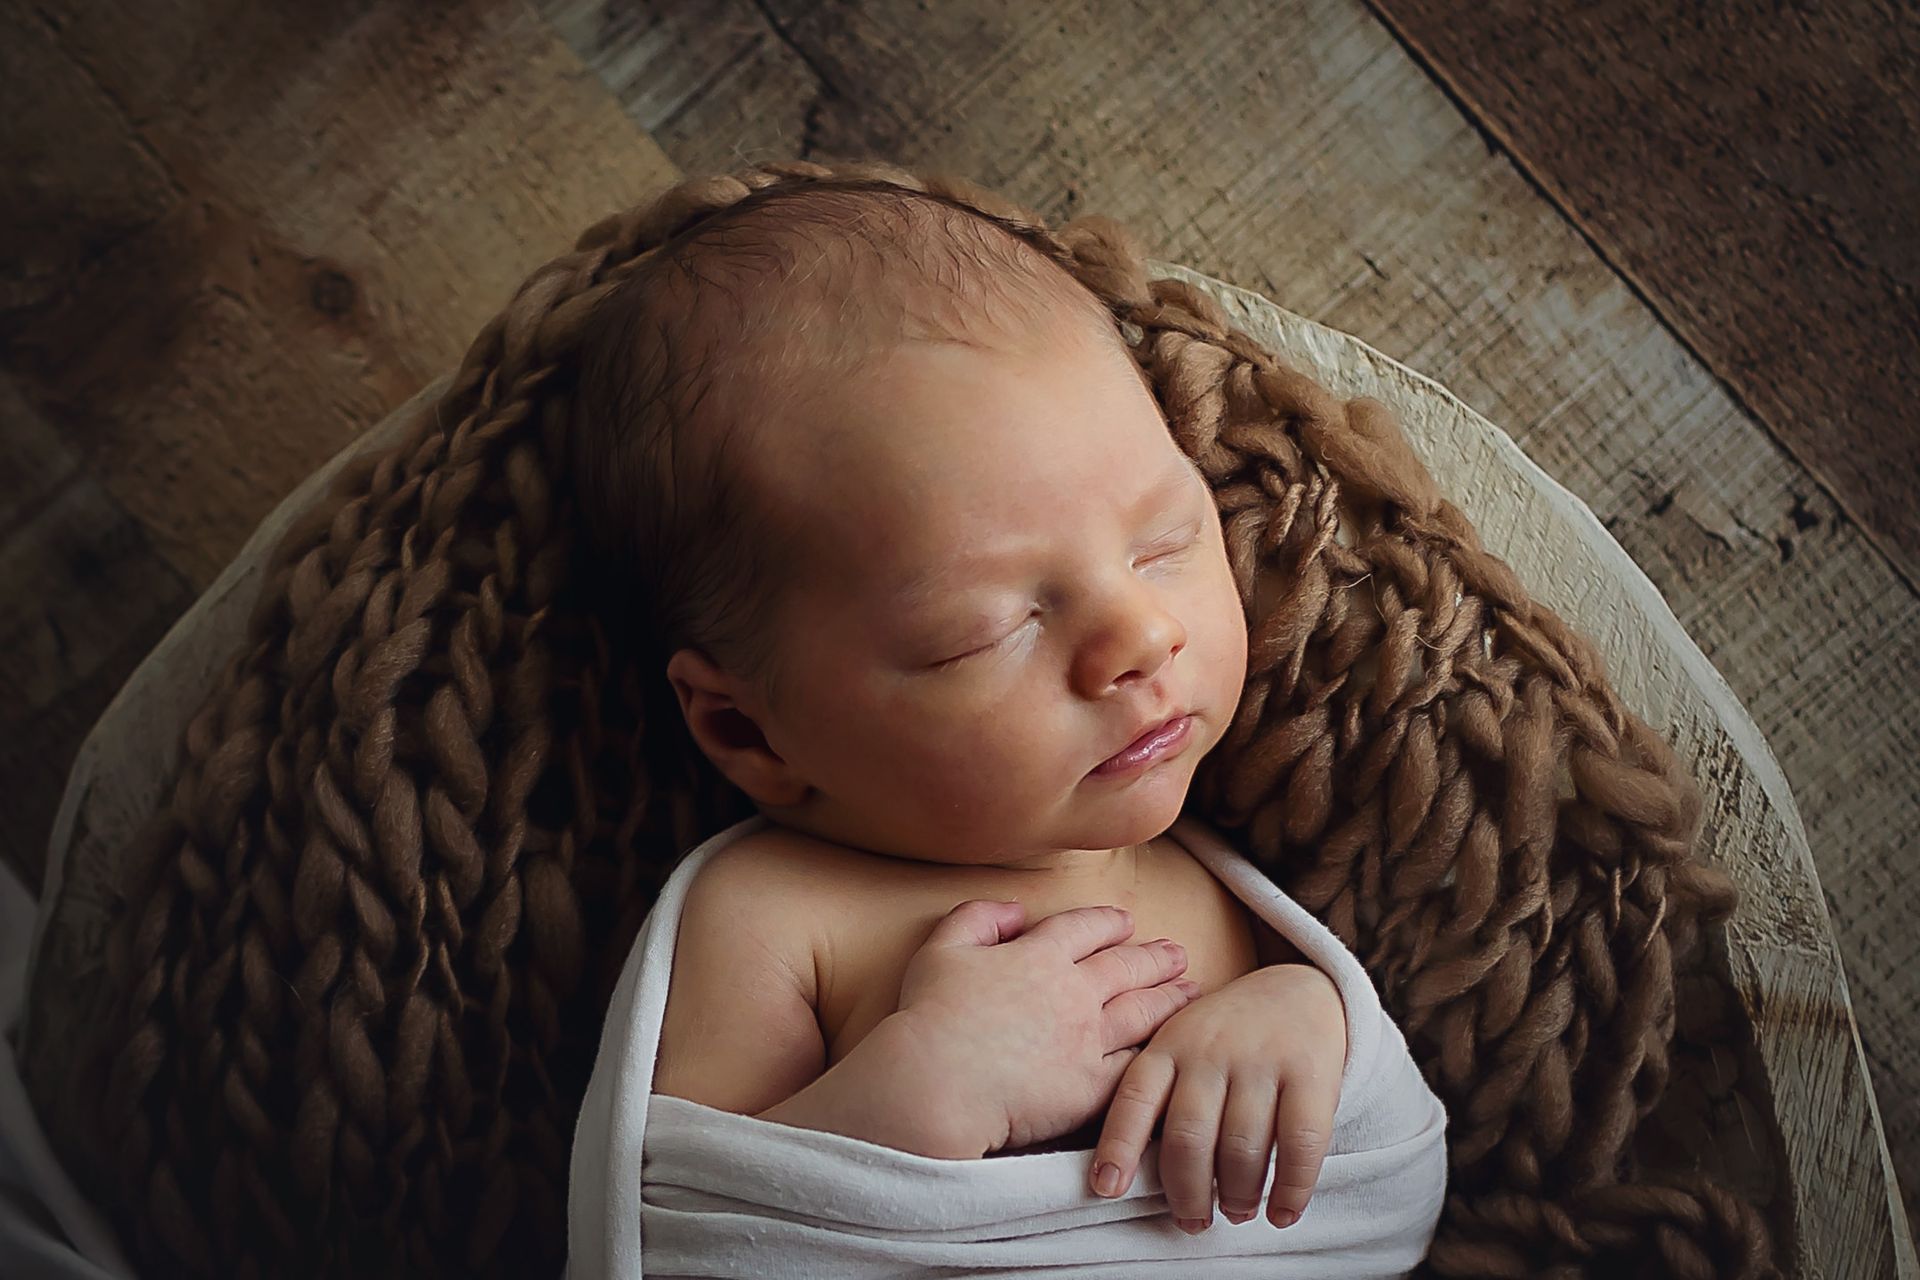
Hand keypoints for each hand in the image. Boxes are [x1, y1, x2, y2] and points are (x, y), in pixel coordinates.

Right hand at [890, 900, 1199, 1156]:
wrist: (937, 1084)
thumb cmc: (929, 1016)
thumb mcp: (941, 948)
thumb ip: (977, 917)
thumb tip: (1015, 910)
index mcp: (1039, 955)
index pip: (1085, 928)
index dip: (1108, 922)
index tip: (1125, 922)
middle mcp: (1073, 993)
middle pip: (1126, 967)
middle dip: (1155, 957)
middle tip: (1178, 954)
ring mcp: (1087, 1041)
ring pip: (1141, 1013)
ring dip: (1169, 998)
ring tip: (1190, 991)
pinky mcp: (1090, 1088)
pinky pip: (1132, 1067)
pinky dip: (1153, 1054)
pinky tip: (1168, 1049)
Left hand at [1087, 963, 1346, 1231]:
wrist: (1302, 989)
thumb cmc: (1228, 1036)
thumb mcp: (1183, 1044)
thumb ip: (1161, 1094)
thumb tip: (1133, 1176)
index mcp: (1169, 1044)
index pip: (1134, 1098)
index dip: (1118, 1146)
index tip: (1107, 1190)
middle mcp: (1210, 1050)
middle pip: (1188, 1136)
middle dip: (1187, 1193)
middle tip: (1193, 1222)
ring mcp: (1261, 1059)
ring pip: (1241, 1147)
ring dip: (1237, 1195)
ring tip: (1236, 1212)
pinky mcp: (1310, 1072)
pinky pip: (1300, 1143)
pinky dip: (1290, 1189)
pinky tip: (1282, 1212)